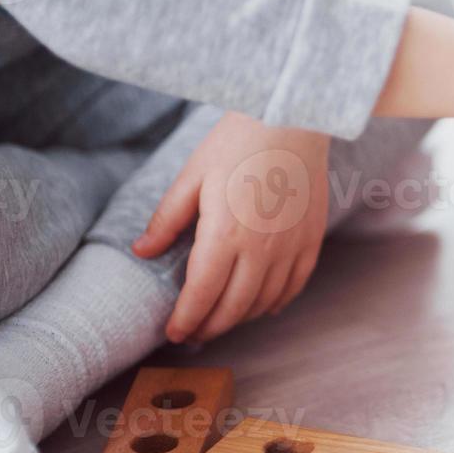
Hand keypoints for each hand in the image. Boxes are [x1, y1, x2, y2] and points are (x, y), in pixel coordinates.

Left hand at [132, 112, 330, 343]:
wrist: (294, 118)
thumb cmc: (238, 140)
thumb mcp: (194, 175)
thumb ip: (168, 219)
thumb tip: (142, 251)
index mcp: (225, 232)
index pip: (202, 294)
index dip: (185, 319)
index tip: (174, 333)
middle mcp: (261, 248)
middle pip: (234, 307)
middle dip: (210, 327)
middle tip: (193, 333)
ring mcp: (291, 246)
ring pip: (264, 302)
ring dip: (240, 318)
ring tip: (221, 320)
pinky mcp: (311, 239)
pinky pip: (294, 286)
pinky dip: (275, 302)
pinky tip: (261, 305)